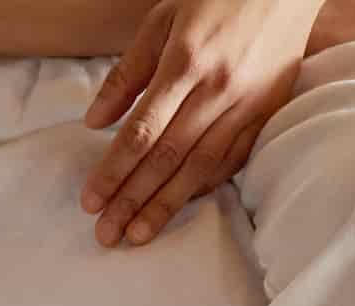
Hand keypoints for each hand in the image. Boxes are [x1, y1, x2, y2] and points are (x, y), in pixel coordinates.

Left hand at [80, 0, 321, 245]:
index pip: (142, 131)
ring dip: (165, 206)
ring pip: (198, 169)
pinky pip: (229, 163)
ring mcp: (244, 108)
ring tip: (137, 235)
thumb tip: (95, 121)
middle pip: (167, 158)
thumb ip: (128, 73)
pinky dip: (202, 188)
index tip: (91, 200)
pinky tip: (179, 207)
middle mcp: (216, 91)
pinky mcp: (263, 118)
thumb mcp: (161, 21)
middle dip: (133, 199)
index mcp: (186, 63)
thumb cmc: (215, 0)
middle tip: (106, 234)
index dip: (114, 170)